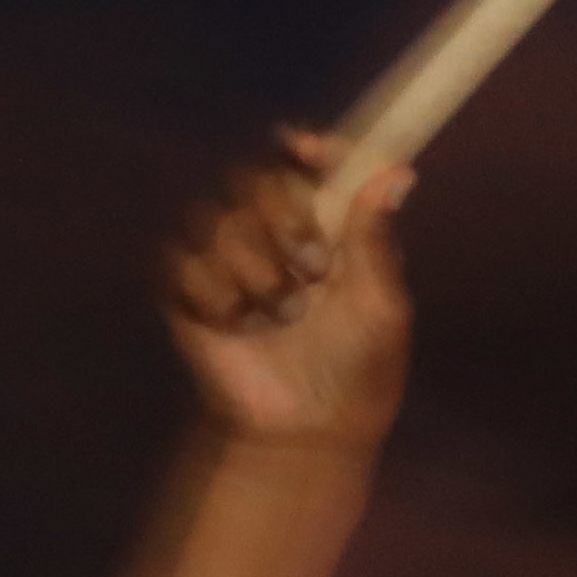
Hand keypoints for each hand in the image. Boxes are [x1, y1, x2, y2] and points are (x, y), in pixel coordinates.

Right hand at [166, 132, 410, 448]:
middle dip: (283, 218)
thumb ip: (377, 239)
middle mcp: (274, 234)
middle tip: (314, 269)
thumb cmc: (359, 368)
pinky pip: (180, 263)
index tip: (309, 151)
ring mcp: (227, 262)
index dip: (307, 148)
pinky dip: (214, 293)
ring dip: (255, 267)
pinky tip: (239, 325)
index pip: (307, 165)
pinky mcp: (188, 294)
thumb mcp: (382, 305)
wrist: (308, 428)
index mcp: (327, 227)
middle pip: (253, 179)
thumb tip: (396, 172)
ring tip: (284, 314)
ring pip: (216, 220)